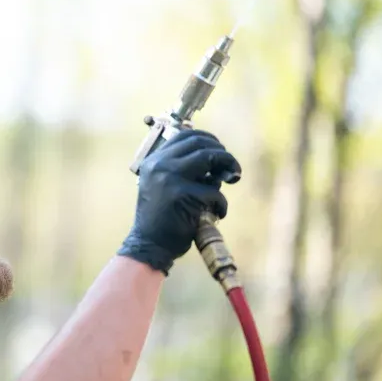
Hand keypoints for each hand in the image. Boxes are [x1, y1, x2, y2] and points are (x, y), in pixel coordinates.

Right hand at [118, 129, 241, 273]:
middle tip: (231, 167)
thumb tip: (214, 158)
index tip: (219, 150)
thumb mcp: (162, 185)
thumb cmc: (160, 218)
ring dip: (228, 166)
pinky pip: (215, 192)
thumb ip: (181, 170)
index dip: (208, 139)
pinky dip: (221, 204)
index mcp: (154, 161)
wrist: (149, 245)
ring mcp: (170, 178)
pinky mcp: (183, 194)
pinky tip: (217, 214)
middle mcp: (160, 164)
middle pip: (200, 143)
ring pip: (210, 157)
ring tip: (232, 178)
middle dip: (222, 153)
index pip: (185, 136)